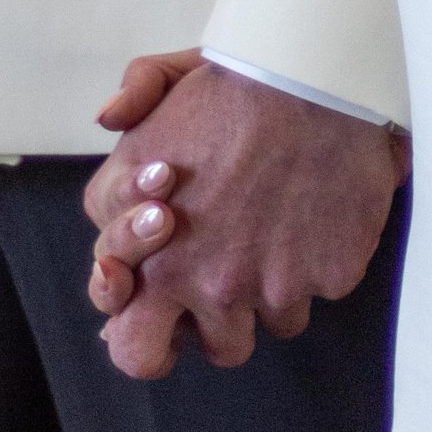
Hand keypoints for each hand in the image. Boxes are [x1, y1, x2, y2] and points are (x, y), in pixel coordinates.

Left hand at [82, 56, 403, 378]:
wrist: (318, 78)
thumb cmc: (241, 80)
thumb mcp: (167, 77)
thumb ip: (133, 98)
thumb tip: (108, 117)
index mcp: (144, 243)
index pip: (117, 310)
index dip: (140, 295)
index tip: (164, 268)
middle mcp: (197, 279)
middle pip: (165, 355)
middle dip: (178, 339)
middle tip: (204, 306)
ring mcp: (264, 287)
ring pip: (258, 330)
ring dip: (263, 294)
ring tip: (275, 234)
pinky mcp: (323, 280)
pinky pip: (316, 294)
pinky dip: (317, 264)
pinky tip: (317, 214)